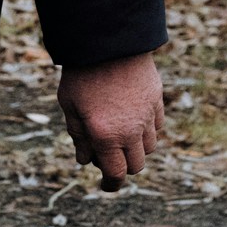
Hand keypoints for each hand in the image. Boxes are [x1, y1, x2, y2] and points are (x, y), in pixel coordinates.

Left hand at [57, 54, 164, 187]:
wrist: (108, 41)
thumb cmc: (82, 74)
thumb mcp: (70, 106)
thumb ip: (78, 136)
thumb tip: (85, 159)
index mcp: (106, 136)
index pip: (116, 174)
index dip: (111, 185)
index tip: (107, 185)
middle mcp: (130, 131)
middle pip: (136, 166)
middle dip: (123, 166)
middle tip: (109, 156)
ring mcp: (147, 115)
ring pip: (150, 147)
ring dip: (136, 148)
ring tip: (121, 135)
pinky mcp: (157, 100)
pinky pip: (157, 126)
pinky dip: (147, 130)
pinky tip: (134, 120)